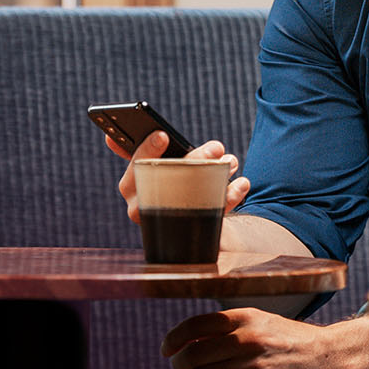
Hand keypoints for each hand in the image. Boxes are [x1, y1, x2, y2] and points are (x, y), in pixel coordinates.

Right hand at [108, 131, 249, 223]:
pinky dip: (229, 197)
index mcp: (132, 183)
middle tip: (216, 148)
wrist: (194, 223)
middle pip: (167, 181)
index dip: (147, 150)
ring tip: (231, 162)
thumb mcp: (164, 164)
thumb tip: (127, 136)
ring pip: (191, 200)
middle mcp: (142, 206)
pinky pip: (210, 216)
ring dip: (216, 177)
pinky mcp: (189, 233)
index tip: (163, 135)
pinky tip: (241, 184)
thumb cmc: (174, 181)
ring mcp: (165, 222)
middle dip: (195, 161)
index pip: (136, 165)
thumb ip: (149, 150)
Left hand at [161, 308, 347, 368]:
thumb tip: (186, 340)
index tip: (167, 349)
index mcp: (245, 317)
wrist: (325, 358)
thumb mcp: (258, 321)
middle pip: (194, 354)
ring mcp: (256, 366)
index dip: (174, 339)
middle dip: (180, 364)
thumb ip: (226, 327)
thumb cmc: (285, 340)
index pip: (196, 325)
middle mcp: (249, 339)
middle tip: (181, 368)